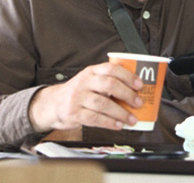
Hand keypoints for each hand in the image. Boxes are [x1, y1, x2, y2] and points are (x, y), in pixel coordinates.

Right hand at [28, 62, 143, 132]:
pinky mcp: (74, 113)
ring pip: (103, 104)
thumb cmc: (78, 93)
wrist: (53, 104)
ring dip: (121, 113)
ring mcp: (78, 97)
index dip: (128, 76)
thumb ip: (108, 82)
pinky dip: (109, 122)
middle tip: (138, 103)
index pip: (111, 68)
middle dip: (127, 94)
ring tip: (131, 119)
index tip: (139, 85)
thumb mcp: (90, 81)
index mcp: (91, 71)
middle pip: (109, 85)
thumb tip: (135, 92)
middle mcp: (84, 82)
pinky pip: (95, 118)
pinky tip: (118, 125)